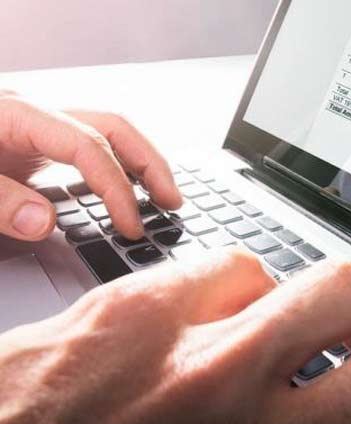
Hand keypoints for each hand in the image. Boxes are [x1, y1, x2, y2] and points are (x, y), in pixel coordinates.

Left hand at [0, 90, 181, 240]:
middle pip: (114, 127)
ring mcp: (41, 121)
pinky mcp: (37, 137)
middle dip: (150, 165)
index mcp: (18, 113)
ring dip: (141, 162)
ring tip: (161, 195)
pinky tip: (130, 186)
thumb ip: (0, 201)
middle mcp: (38, 111)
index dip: (117, 187)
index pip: (89, 146)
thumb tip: (43, 222)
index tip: (129, 224)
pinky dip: (120, 164)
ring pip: (109, 131)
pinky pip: (92, 143)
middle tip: (171, 202)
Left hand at [0, 250, 350, 423]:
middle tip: (347, 336)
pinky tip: (186, 329)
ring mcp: (167, 330)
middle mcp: (220, 380)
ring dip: (272, 305)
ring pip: (268, 272)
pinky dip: (212, 297)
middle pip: (348, 288)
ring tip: (241, 340)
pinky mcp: (119, 300)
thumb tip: (334, 418)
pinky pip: (200, 271)